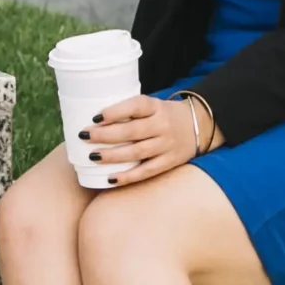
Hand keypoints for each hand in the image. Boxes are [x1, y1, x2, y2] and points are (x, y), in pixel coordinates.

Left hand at [82, 95, 212, 186]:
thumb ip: (130, 112)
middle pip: (132, 131)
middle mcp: (163, 125)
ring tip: (93, 156)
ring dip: (113, 155)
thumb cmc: (165, 115)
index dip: (115, 111)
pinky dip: (127, 176)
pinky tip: (110, 178)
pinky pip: (146, 171)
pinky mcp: (169, 162)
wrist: (200, 125)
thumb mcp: (153, 106)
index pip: (136, 106)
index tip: (95, 117)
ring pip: (137, 152)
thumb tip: (93, 122)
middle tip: (85, 136)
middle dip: (106, 134)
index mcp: (157, 107)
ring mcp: (167, 145)